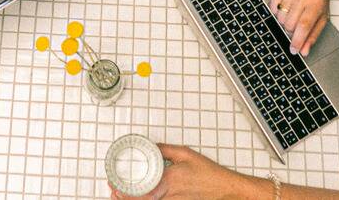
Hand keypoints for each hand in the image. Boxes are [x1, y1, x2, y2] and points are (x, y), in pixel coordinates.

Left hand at [111, 144, 257, 199]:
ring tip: (120, 196)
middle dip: (122, 198)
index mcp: (168, 180)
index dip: (122, 190)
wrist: (225, 189)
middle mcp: (168, 195)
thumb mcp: (186, 154)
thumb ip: (166, 149)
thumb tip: (151, 145)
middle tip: (113, 191)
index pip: (138, 190)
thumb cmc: (209, 174)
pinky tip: (139, 199)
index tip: (112, 184)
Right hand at [270, 0, 334, 56]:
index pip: (303, 26)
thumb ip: (313, 36)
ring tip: (293, 12)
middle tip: (297, 23)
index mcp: (316, 4)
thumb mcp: (322, 17)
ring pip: (280, 18)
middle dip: (291, 29)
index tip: (293, 50)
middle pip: (289, 24)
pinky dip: (277, 11)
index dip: (297, 41)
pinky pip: (273, 8)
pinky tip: (286, 6)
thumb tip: (304, 51)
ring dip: (284, 21)